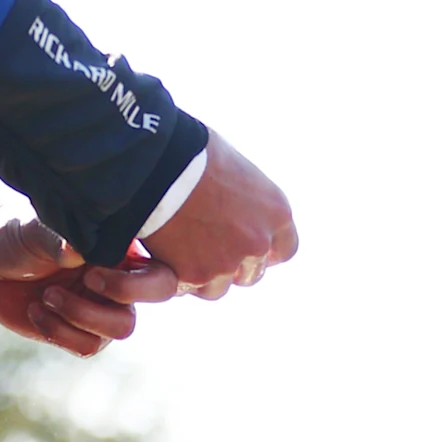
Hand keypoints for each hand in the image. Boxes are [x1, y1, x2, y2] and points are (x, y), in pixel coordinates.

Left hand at [0, 210, 178, 355]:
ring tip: (47, 297)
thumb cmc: (19, 239)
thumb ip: (59, 239)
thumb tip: (78, 250)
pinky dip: (59, 331)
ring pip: (120, 327)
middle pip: (156, 295)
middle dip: (121, 292)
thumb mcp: (36, 232)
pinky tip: (36, 311)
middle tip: (86, 280)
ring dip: (80, 315)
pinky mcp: (81, 332)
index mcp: (121, 247)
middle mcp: (121, 276)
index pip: (159, 262)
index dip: (137, 275)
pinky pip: (88, 346)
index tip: (93, 269)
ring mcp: (103, 307)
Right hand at [141, 130, 297, 300]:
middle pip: (251, 273)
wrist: (159, 163)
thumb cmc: (193, 153)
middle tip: (204, 250)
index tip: (246, 249)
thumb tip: (235, 208)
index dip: (263, 253)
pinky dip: (176, 278)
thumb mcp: (235, 171)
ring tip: (179, 253)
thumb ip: (244, 200)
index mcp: (276, 212)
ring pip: (218, 287)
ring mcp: (228, 262)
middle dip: (231, 267)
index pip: (284, 250)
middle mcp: (258, 242)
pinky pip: (188, 288)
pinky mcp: (195, 275)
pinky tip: (162, 257)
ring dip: (202, 276)